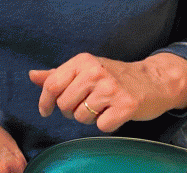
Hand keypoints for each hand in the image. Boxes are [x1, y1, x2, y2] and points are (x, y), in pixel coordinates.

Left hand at [29, 52, 186, 131]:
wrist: (154, 80)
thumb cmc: (114, 76)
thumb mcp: (85, 69)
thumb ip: (57, 74)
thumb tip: (32, 76)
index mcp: (82, 61)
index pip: (52, 85)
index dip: (45, 101)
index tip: (45, 111)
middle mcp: (95, 72)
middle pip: (65, 104)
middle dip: (70, 111)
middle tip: (84, 106)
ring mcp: (111, 88)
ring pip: (81, 117)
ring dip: (88, 118)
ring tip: (101, 107)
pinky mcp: (126, 105)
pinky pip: (101, 126)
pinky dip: (105, 124)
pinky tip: (113, 113)